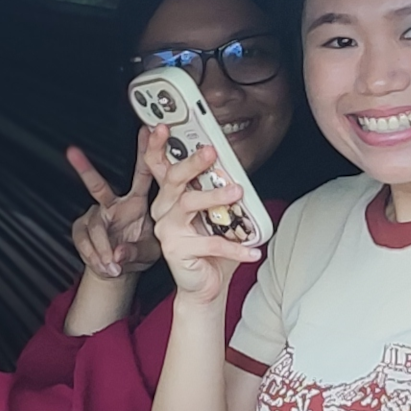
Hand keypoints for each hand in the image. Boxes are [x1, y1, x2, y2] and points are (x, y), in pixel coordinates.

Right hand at [64, 132, 159, 281]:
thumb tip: (117, 253)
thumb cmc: (137, 254)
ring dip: (102, 248)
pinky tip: (103, 263)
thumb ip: (136, 252)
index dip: (144, 152)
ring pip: (94, 227)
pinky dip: (94, 255)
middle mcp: (115, 205)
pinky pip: (84, 241)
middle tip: (72, 153)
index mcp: (137, 203)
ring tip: (112, 263)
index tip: (146, 132)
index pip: (142, 174)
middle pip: (98, 185)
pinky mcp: (81, 228)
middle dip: (85, 169)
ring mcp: (96, 216)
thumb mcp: (149, 253)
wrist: (118, 268)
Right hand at [148, 129, 261, 301]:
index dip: (157, 145)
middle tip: (210, 151)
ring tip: (237, 192)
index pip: (160, 165)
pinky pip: (210, 243)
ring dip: (215, 196)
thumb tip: (235, 173)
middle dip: (191, 162)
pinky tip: (253, 250)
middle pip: (173, 178)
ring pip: (189, 203)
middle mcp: (163, 209)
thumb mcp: (217, 214)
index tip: (162, 125)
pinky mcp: (176, 250)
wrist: (205, 285)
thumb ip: (219, 192)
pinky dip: (235, 248)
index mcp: (171, 196)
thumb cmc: (211, 247)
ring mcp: (167, 229)